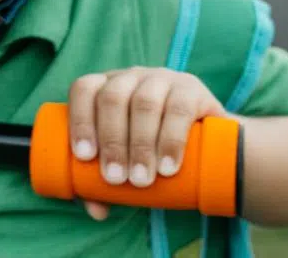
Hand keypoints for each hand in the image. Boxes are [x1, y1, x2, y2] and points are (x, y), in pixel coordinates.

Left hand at [67, 67, 225, 220]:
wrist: (207, 142)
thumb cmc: (151, 150)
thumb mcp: (127, 161)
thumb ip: (105, 185)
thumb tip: (96, 211)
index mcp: (107, 86)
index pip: (84, 90)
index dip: (80, 120)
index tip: (84, 157)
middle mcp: (132, 77)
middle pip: (113, 98)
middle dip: (112, 141)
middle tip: (116, 179)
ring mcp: (162, 79)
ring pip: (144, 103)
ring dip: (140, 144)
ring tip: (141, 180)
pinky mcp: (192, 90)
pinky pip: (178, 109)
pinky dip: (171, 140)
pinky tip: (168, 166)